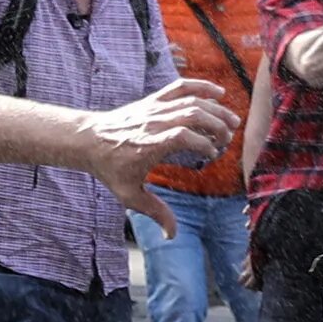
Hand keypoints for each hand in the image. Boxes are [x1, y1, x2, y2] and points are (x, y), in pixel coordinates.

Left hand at [80, 78, 236, 225]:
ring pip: (191, 100)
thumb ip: (155, 212)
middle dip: (217, 125)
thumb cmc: (110, 168)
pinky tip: (218, 93)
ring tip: (233, 122)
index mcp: (150, 145)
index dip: (203, 144)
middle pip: (194, 114)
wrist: (89, 140)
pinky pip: (180, 87)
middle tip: (228, 139)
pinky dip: (201, 86)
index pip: (184, 136)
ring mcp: (154, 108)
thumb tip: (172, 236)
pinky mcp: (153, 99)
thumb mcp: (130, 194)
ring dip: (216, 109)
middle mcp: (154, 122)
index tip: (211, 156)